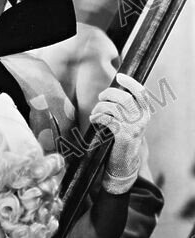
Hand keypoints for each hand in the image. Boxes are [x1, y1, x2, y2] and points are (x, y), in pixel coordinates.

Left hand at [91, 73, 151, 193]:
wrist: (124, 162)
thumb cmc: (122, 138)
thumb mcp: (128, 121)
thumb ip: (125, 108)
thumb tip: (112, 91)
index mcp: (145, 112)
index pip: (141, 92)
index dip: (130, 82)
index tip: (119, 76)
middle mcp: (142, 118)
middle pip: (124, 98)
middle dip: (108, 94)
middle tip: (100, 98)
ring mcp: (134, 127)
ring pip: (113, 108)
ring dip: (99, 108)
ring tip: (95, 113)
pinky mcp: (124, 135)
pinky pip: (108, 119)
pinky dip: (97, 117)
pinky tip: (93, 120)